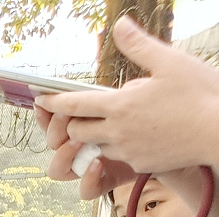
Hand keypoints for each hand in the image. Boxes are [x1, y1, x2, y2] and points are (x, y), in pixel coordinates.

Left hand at [38, 18, 218, 183]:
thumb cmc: (200, 95)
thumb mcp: (170, 62)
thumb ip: (139, 46)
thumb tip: (120, 25)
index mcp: (119, 106)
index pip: (73, 105)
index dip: (53, 103)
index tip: (41, 100)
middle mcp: (117, 132)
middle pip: (76, 131)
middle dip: (72, 122)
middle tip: (79, 112)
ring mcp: (127, 152)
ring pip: (96, 146)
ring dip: (95, 136)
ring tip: (112, 122)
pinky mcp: (139, 165)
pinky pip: (118, 158)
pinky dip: (118, 147)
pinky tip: (133, 135)